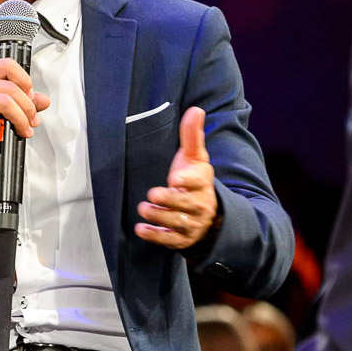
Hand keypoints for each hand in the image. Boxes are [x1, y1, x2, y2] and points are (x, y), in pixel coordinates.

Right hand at [0, 58, 50, 176]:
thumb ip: (17, 102)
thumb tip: (42, 100)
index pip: (8, 65)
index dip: (25, 82)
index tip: (31, 98)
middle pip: (11, 88)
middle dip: (28, 108)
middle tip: (32, 121)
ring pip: (6, 103)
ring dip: (20, 120)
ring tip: (23, 130)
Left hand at [135, 106, 219, 249]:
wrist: (210, 213)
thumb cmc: (195, 179)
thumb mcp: (195, 158)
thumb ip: (192, 136)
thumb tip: (196, 109)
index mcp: (203, 183)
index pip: (198, 182)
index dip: (187, 181)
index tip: (175, 179)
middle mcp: (200, 204)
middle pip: (186, 205)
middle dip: (169, 200)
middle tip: (152, 194)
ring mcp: (191, 223)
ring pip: (177, 223)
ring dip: (159, 217)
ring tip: (143, 208)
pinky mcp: (182, 238)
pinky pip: (170, 240)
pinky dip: (155, 236)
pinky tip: (141, 229)